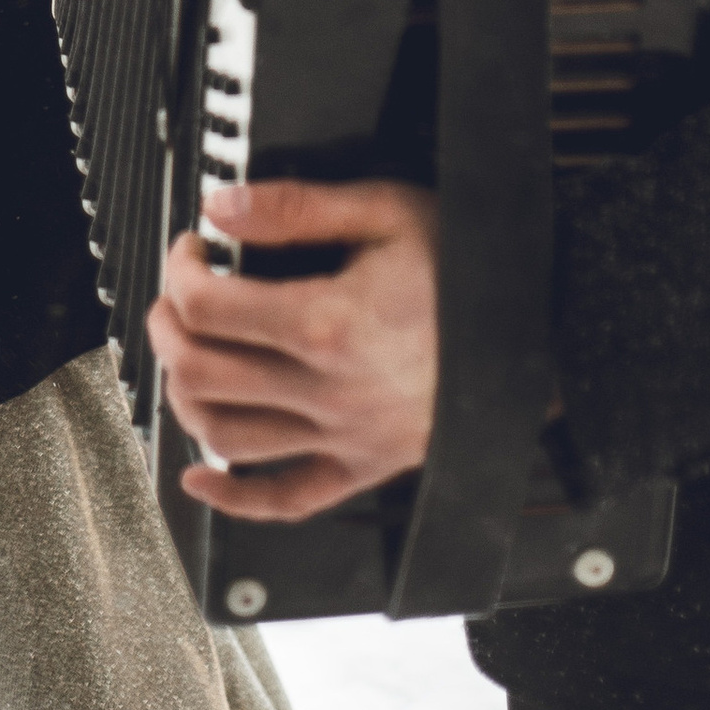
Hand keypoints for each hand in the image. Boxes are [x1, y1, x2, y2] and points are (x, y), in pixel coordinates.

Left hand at [147, 180, 439, 520]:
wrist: (541, 333)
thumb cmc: (469, 270)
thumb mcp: (386, 211)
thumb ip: (295, 207)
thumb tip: (221, 209)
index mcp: (328, 323)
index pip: (207, 307)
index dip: (180, 269)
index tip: (192, 250)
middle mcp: (328, 391)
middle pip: (201, 372)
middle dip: (168, 326)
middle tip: (178, 297)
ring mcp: (344, 438)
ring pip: (226, 437)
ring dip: (185, 395)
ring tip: (190, 355)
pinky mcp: (364, 469)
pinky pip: (285, 502)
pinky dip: (233, 499)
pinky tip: (202, 476)